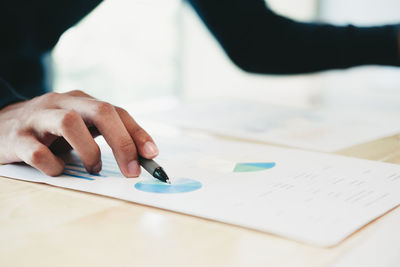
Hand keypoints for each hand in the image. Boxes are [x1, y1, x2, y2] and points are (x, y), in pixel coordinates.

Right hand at [0, 90, 157, 176]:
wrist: (0, 126)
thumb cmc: (50, 131)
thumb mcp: (80, 128)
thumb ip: (106, 136)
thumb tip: (141, 158)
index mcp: (81, 101)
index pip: (117, 111)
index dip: (138, 133)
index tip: (152, 156)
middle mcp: (62, 103)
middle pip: (101, 112)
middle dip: (122, 143)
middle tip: (131, 171)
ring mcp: (38, 117)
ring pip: (70, 123)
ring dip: (90, 151)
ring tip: (94, 169)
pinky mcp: (16, 137)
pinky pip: (38, 152)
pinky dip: (54, 166)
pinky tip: (58, 171)